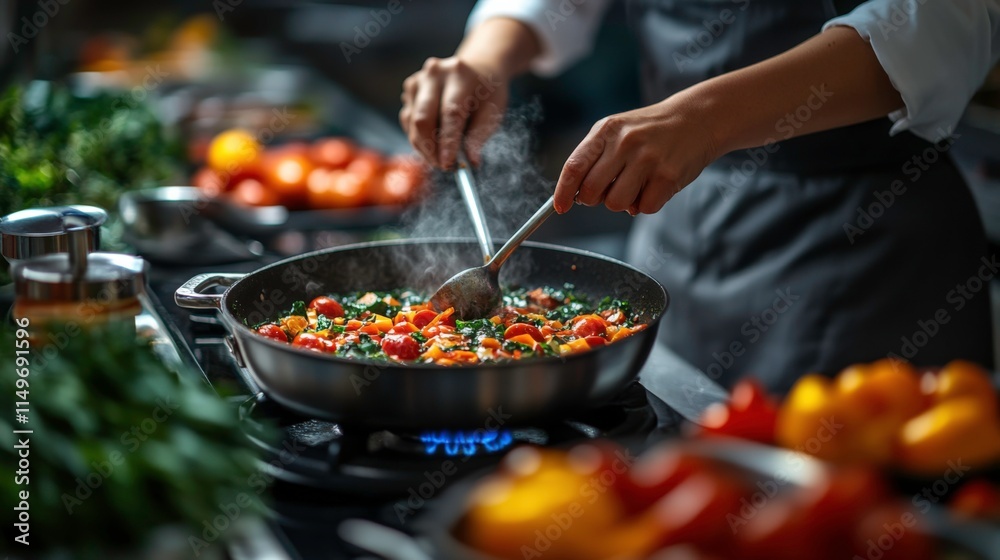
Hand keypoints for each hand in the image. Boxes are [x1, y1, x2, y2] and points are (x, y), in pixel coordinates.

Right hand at [400, 56, 509, 168]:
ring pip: (412, 123)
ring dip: (425, 147)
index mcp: (461, 75)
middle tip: (443, 167)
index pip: (450, 113)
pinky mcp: (409, 89)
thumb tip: (470, 162)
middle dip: (431, 149)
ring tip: (441, 156)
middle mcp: (435, 74)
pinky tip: (433, 141)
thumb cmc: (487, 93)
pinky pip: (408, 121)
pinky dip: (419, 137)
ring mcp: (419, 80)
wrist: (476, 69)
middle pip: (423, 118)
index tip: (449, 164)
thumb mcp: (492, 111)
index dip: (447, 142)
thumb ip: (480, 136)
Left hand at [552, 97, 721, 214]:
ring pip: (616, 203)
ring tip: (637, 184)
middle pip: (591, 191)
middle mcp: (625, 142)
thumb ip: (595, 158)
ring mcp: (647, 159)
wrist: (697, 119)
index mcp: (607, 130)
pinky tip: (655, 186)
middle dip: (596, 199)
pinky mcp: (668, 176)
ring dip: (623, 202)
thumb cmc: (650, 130)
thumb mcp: (618, 131)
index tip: (559, 207)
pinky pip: (644, 208)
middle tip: (610, 189)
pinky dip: (647, 204)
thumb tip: (576, 195)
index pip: (574, 166)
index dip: (562, 192)